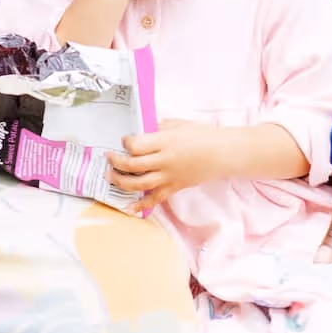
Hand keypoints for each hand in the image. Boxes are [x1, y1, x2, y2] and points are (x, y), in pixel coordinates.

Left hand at [109, 119, 225, 210]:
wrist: (223, 153)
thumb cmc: (201, 135)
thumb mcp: (177, 124)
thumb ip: (157, 128)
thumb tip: (140, 130)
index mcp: (165, 142)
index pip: (136, 145)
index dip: (125, 143)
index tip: (123, 140)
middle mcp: (165, 161)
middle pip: (133, 165)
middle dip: (116, 162)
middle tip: (108, 158)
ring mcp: (169, 177)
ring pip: (140, 184)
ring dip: (121, 181)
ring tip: (111, 176)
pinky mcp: (175, 187)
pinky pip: (155, 199)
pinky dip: (141, 205)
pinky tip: (129, 208)